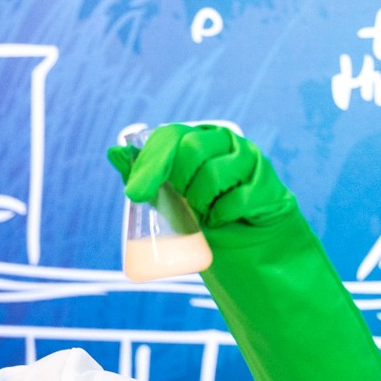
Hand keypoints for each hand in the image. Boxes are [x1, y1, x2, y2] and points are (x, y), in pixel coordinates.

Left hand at [106, 124, 294, 229]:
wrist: (248, 244)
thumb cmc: (204, 216)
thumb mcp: (168, 198)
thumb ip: (145, 175)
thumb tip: (114, 150)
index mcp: (198, 138)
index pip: (170, 136)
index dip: (151, 162)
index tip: (136, 194)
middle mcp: (225, 142)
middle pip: (192, 149)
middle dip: (180, 182)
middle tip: (183, 203)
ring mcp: (249, 161)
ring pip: (213, 175)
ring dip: (201, 202)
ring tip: (205, 213)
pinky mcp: (267, 186)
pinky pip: (236, 199)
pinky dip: (223, 216)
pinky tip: (222, 220)